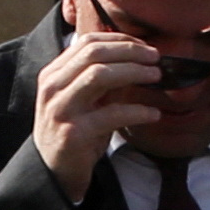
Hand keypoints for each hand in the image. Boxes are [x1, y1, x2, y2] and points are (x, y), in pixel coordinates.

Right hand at [32, 27, 165, 197]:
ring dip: (133, 72)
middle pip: (94, 53)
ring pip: (99, 75)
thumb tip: (138, 59)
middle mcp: (53, 87)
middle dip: (130, 51)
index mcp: (54, 74)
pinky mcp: (74, 133)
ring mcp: (61, 109)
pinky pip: (111, 114)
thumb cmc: (74, 130)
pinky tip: (153, 114)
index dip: (119, 40)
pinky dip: (137, 111)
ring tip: (156, 77)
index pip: (86, 42)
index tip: (145, 46)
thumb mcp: (83, 99)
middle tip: (155, 59)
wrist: (53, 170)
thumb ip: (102, 80)